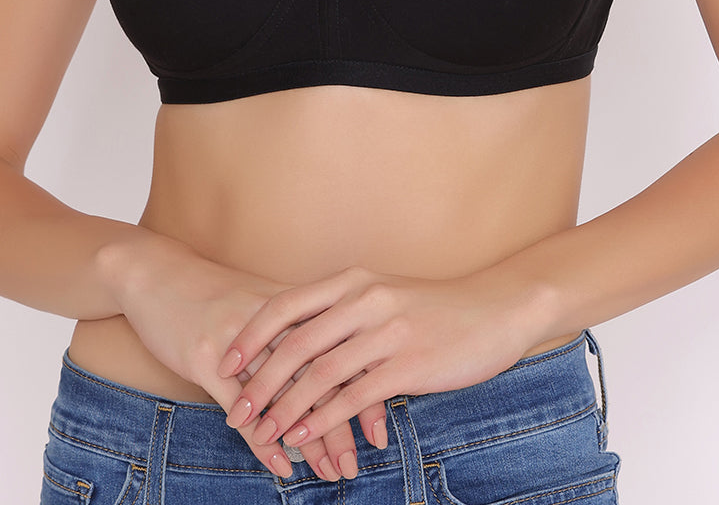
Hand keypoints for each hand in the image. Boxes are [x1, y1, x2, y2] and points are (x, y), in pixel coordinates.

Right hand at [103, 233, 385, 479]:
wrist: (157, 273)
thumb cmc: (214, 295)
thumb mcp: (261, 307)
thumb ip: (297, 333)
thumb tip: (334, 370)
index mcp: (293, 305)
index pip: (342, 350)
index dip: (363, 389)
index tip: (380, 430)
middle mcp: (274, 321)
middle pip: (320, 373)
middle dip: (343, 422)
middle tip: (359, 462)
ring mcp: (240, 338)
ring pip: (286, 392)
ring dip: (311, 437)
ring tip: (330, 472)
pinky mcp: (206, 355)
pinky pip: (241, 402)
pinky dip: (263, 437)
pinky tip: (281, 463)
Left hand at [215, 264, 535, 448]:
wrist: (494, 310)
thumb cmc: (435, 309)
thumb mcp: (382, 297)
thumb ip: (343, 313)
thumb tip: (298, 343)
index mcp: (352, 281)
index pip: (286, 305)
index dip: (251, 336)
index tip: (224, 363)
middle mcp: (364, 299)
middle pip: (295, 343)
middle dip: (259, 380)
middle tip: (236, 411)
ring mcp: (386, 331)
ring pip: (319, 374)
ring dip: (285, 408)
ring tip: (262, 432)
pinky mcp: (409, 363)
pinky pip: (354, 396)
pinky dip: (323, 420)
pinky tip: (303, 437)